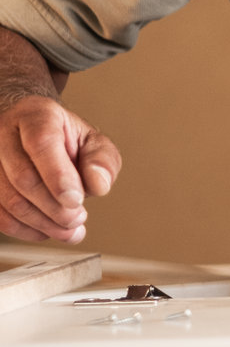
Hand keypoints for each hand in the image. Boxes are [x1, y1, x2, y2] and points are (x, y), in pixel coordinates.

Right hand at [0, 94, 120, 243]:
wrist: (30, 135)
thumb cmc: (63, 140)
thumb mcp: (92, 141)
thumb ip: (102, 161)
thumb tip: (99, 184)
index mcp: (36, 115)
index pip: (41, 142)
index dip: (58, 176)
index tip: (76, 200)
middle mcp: (3, 134)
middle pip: (23, 177)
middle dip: (54, 207)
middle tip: (78, 219)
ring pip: (7, 200)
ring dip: (42, 223)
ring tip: (69, 230)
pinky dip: (24, 230)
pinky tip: (46, 230)